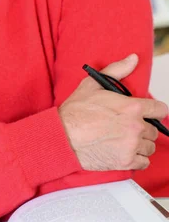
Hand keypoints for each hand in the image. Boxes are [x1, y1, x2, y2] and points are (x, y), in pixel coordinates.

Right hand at [58, 54, 167, 170]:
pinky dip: (136, 158)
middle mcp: (135, 127)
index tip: (149, 114)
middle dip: (143, 128)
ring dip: (140, 144)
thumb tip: (133, 59)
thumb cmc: (75, 112)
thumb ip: (117, 70)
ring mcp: (131, 145)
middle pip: (154, 130)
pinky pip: (144, 162)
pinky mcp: (126, 161)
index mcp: (131, 107)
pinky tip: (124, 151)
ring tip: (124, 139)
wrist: (62, 136)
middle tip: (127, 127)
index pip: (160, 110)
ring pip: (149, 147)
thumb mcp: (93, 85)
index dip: (154, 111)